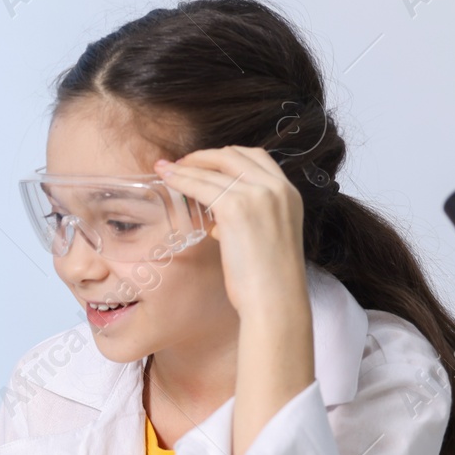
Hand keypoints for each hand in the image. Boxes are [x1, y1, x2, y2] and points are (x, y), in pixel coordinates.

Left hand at [153, 147, 306, 320]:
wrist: (275, 299)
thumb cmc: (267, 279)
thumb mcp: (267, 237)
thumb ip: (248, 220)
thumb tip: (217, 220)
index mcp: (288, 193)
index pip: (255, 157)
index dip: (225, 156)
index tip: (204, 163)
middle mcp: (276, 188)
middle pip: (233, 155)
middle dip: (203, 156)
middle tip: (180, 164)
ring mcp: (258, 195)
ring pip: (213, 170)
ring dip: (186, 166)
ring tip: (165, 170)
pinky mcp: (236, 208)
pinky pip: (200, 185)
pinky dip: (181, 179)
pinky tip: (167, 180)